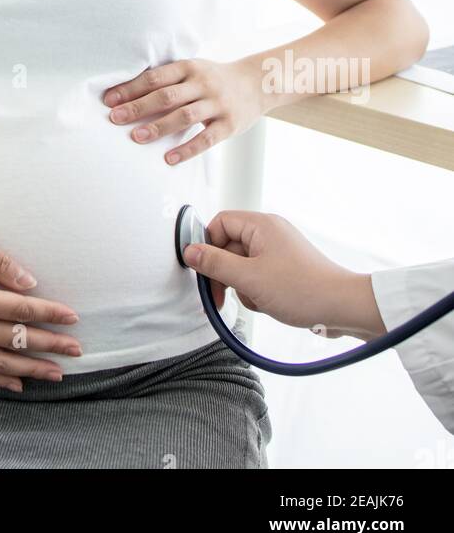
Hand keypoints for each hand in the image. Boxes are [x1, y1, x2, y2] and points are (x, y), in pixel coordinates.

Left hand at [102, 58, 262, 163]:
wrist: (258, 82)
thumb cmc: (216, 78)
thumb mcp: (194, 69)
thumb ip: (169, 79)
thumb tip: (129, 92)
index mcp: (189, 67)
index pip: (155, 77)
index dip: (131, 88)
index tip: (110, 99)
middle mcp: (202, 83)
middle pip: (166, 96)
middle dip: (138, 107)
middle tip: (115, 118)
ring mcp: (217, 104)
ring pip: (184, 116)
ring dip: (158, 127)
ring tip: (136, 137)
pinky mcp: (229, 124)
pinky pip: (206, 139)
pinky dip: (186, 149)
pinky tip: (169, 158)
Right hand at [183, 209, 385, 339]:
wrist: (343, 308)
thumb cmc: (303, 289)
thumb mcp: (249, 279)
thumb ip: (215, 264)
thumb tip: (190, 251)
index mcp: (261, 225)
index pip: (220, 223)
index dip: (208, 246)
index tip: (204, 270)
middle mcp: (270, 233)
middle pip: (229, 246)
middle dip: (225, 273)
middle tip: (222, 295)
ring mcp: (279, 252)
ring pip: (242, 265)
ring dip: (243, 286)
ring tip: (259, 299)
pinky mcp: (286, 269)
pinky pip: (258, 276)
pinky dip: (257, 292)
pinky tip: (269, 303)